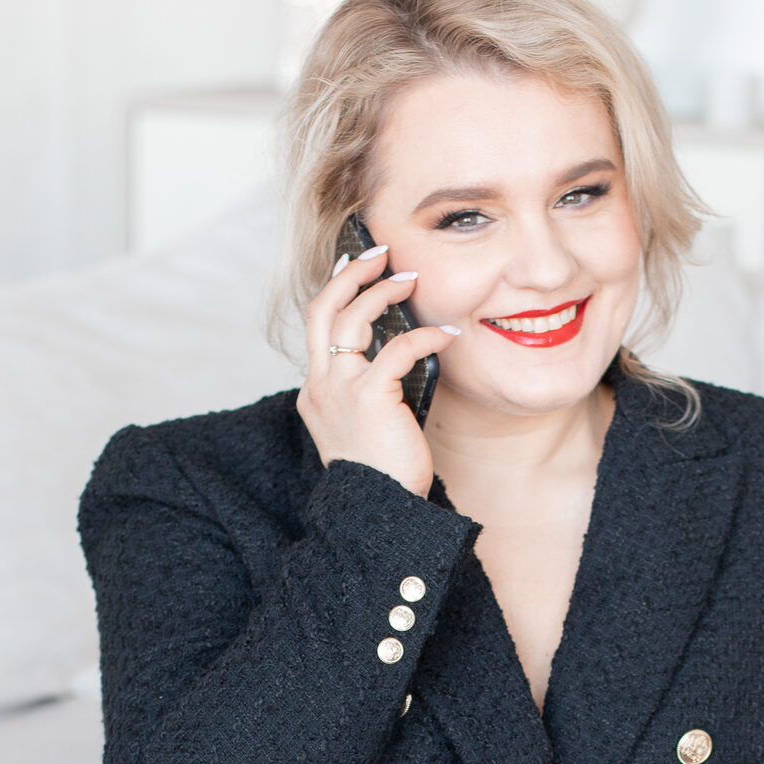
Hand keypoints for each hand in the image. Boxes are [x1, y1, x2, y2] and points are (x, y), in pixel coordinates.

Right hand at [297, 245, 459, 496]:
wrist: (378, 512)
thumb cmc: (382, 477)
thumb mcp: (368, 428)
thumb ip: (372, 393)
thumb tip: (402, 361)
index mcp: (316, 392)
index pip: (318, 327)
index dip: (337, 291)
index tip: (354, 267)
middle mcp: (320, 385)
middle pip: (323, 308)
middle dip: (349, 273)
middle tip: (378, 252)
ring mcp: (340, 388)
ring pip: (352, 318)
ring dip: (383, 291)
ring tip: (411, 279)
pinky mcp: (369, 396)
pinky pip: (398, 348)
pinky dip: (426, 336)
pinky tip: (447, 335)